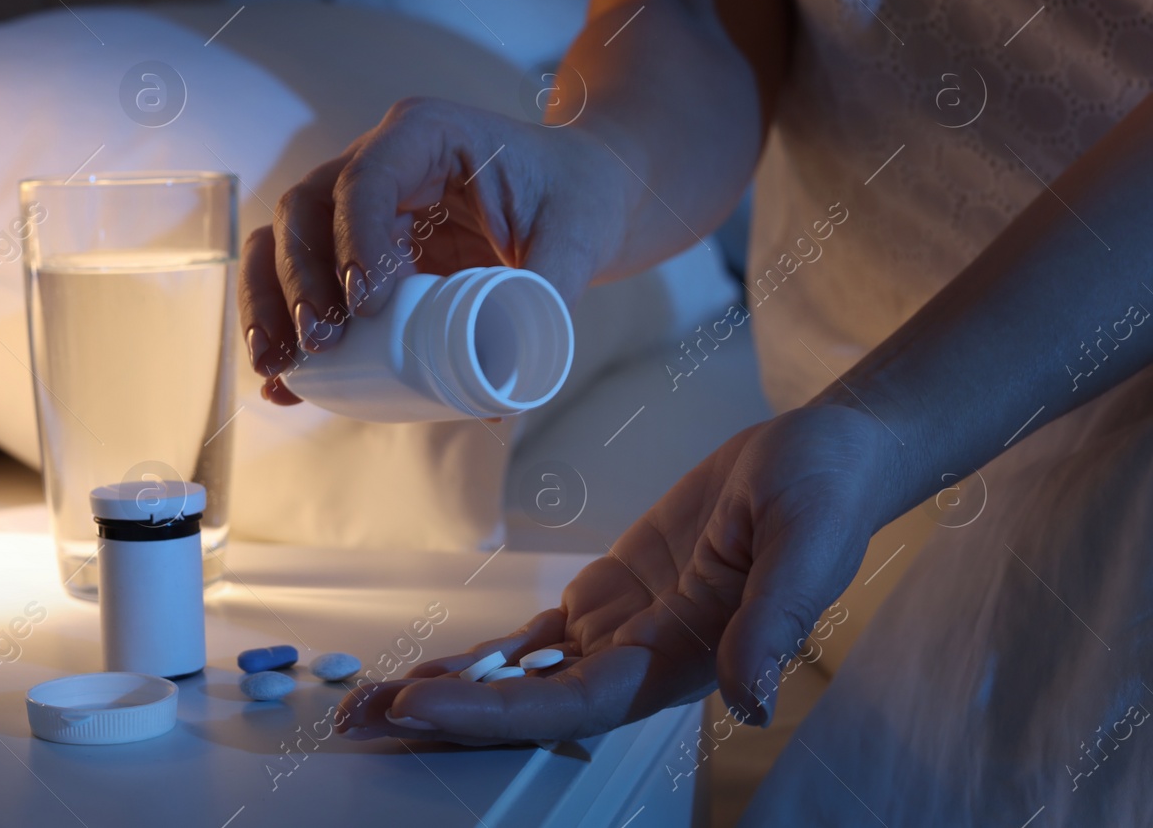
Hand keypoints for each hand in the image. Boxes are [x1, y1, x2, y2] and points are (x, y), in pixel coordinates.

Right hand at [239, 97, 626, 403]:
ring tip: (278, 368)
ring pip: (286, 241)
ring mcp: (361, 205)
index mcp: (427, 135)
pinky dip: (286, 328)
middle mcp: (381, 161)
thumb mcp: (575, 242)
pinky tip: (284, 383)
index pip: (366, 178)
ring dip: (273, 304)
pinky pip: (304, 281)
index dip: (354, 238)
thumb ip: (545, 303)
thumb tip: (493, 399)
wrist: (583, 196)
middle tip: (321, 341)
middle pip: (306, 207)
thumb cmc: (578, 200)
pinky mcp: (358, 250)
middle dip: (301, 279)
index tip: (366, 303)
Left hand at [336, 404, 893, 742]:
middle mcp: (641, 662)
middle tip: (355, 721)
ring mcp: (622, 632)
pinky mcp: (611, 596)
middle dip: (444, 717)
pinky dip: (484, 656)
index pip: (567, 702)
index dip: (492, 710)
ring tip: (365, 702)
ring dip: (451, 693)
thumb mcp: (807, 545)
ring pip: (521, 679)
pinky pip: (536, 638)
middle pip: (526, 705)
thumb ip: (774, 621)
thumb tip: (749, 700)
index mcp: (680, 661)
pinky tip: (433, 670)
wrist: (822, 457)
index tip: (418, 705)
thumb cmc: (824, 496)